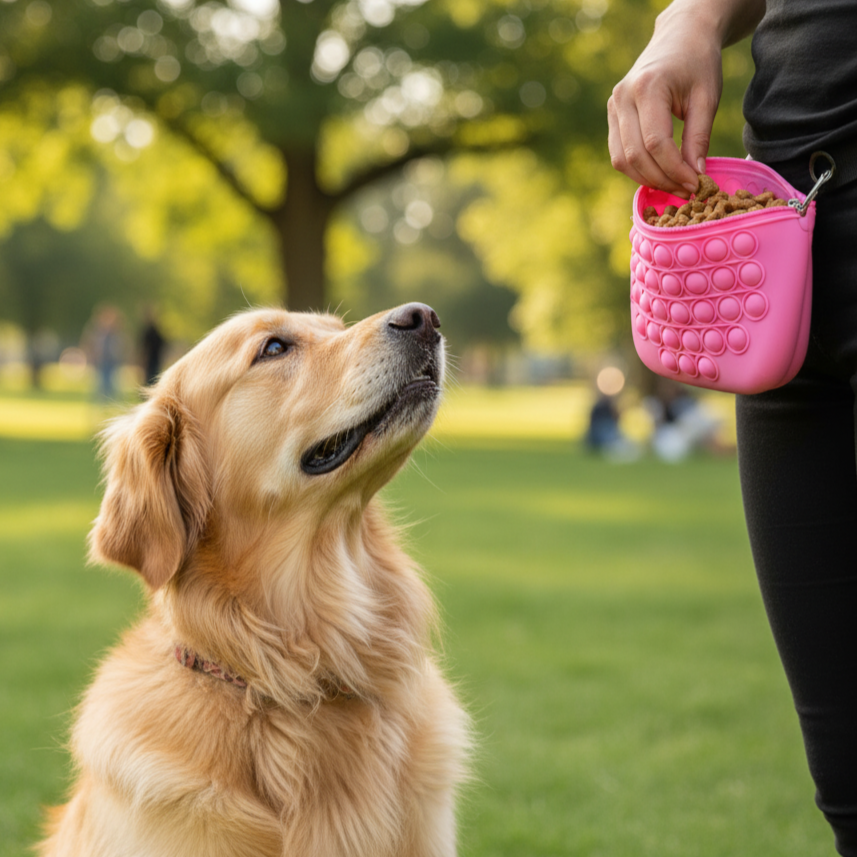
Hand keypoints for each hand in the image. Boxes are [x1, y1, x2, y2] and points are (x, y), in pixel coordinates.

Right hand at [607, 3, 725, 197]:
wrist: (679, 38)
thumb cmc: (698, 64)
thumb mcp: (707, 98)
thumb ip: (699, 137)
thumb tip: (695, 175)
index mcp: (648, 87)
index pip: (655, 143)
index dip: (674, 170)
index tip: (695, 184)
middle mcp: (623, 98)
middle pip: (635, 156)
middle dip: (662, 179)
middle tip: (686, 191)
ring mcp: (613, 107)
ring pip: (622, 160)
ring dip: (648, 179)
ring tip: (674, 186)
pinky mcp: (611, 115)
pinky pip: (619, 154)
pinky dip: (638, 170)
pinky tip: (660, 174)